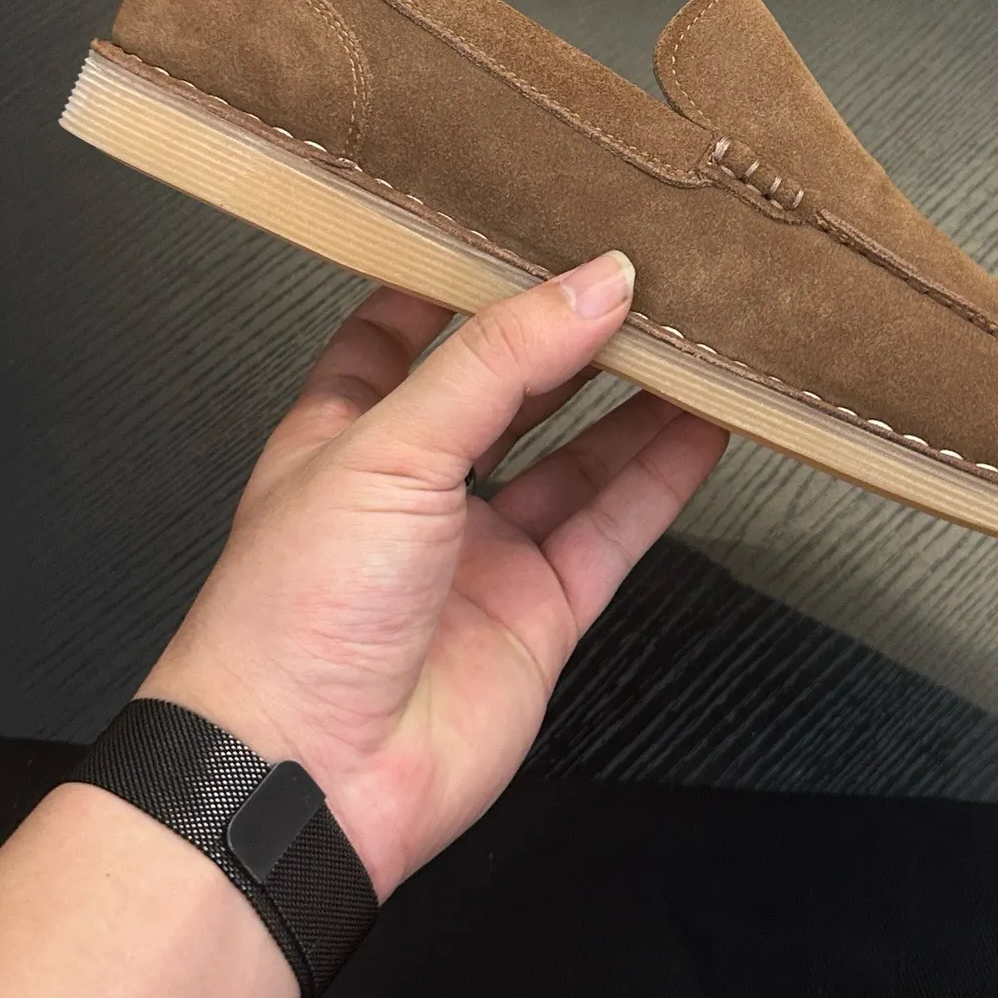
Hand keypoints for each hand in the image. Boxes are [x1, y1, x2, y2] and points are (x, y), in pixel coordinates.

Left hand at [137, 252, 726, 898]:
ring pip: (577, 454)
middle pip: (510, 387)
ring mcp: (481, 550)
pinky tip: (706, 425)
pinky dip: (663, 477)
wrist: (306, 779)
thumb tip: (591, 283)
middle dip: (569, 332)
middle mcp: (417, 486)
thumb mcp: (387, 447)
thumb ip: (497, 361)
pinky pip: (615, 528)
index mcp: (347, 430)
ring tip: (694, 333)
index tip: (531, 218)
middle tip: (640, 269)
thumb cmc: (290, 614)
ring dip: (635, 398)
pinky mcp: (538, 611)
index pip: (407, 328)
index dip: (464, 275)